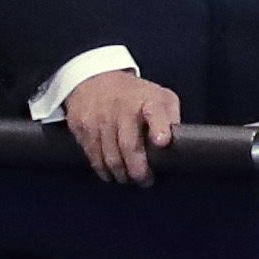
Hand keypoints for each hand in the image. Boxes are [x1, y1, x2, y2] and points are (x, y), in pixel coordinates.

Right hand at [61, 67, 181, 186]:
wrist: (94, 77)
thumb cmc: (135, 94)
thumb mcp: (160, 96)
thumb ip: (171, 117)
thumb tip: (178, 141)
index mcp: (147, 101)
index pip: (156, 113)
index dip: (159, 128)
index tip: (162, 141)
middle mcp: (120, 109)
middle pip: (128, 147)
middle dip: (138, 170)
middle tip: (144, 181)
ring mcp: (97, 118)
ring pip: (108, 156)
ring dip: (119, 173)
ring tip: (128, 179)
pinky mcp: (80, 126)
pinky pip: (91, 154)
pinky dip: (101, 167)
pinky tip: (110, 172)